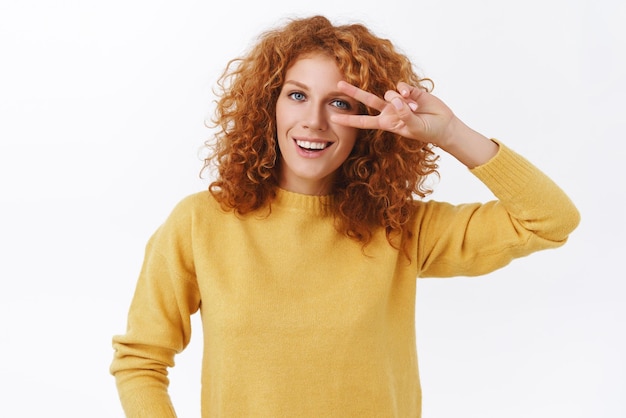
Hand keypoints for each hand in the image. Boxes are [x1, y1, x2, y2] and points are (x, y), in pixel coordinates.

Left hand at [332, 81, 497, 166]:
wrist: (443, 125)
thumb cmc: (427, 131)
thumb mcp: (413, 128)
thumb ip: (404, 115)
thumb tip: (396, 100)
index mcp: (386, 123)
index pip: (363, 122)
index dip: (349, 120)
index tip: (334, 119)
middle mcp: (389, 110)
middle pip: (367, 100)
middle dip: (353, 92)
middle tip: (338, 85)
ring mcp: (398, 100)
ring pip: (388, 93)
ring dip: (400, 100)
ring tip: (414, 108)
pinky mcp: (409, 91)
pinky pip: (401, 87)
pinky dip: (406, 92)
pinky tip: (415, 99)